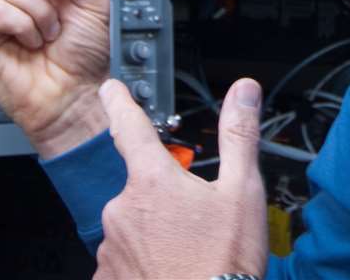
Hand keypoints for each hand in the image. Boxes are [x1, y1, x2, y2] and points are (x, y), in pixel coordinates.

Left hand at [96, 77, 268, 279]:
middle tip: (196, 222)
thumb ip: (239, 136)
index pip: (130, 127)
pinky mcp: (107, 277)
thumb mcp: (243, 194)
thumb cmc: (223, 264)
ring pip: (133, 226)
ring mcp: (111, 247)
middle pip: (141, 187)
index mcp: (153, 181)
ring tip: (188, 253)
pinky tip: (168, 272)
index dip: (119, 102)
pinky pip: (123, 260)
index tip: (111, 88)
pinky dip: (143, 263)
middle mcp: (122, 209)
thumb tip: (243, 91)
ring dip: (154, 233)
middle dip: (164, 198)